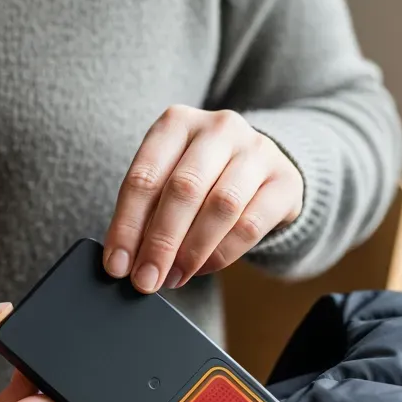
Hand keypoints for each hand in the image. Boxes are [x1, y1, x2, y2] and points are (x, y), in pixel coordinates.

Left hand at [103, 105, 303, 291]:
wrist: (261, 169)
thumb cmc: (201, 178)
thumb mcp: (167, 180)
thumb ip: (146, 212)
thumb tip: (124, 262)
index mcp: (176, 122)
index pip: (144, 177)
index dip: (126, 226)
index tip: (116, 265)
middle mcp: (218, 128)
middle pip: (183, 189)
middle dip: (160, 242)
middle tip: (146, 279)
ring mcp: (257, 150)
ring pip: (221, 206)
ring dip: (192, 251)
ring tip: (174, 277)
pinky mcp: (284, 180)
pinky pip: (250, 225)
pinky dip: (221, 253)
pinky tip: (202, 268)